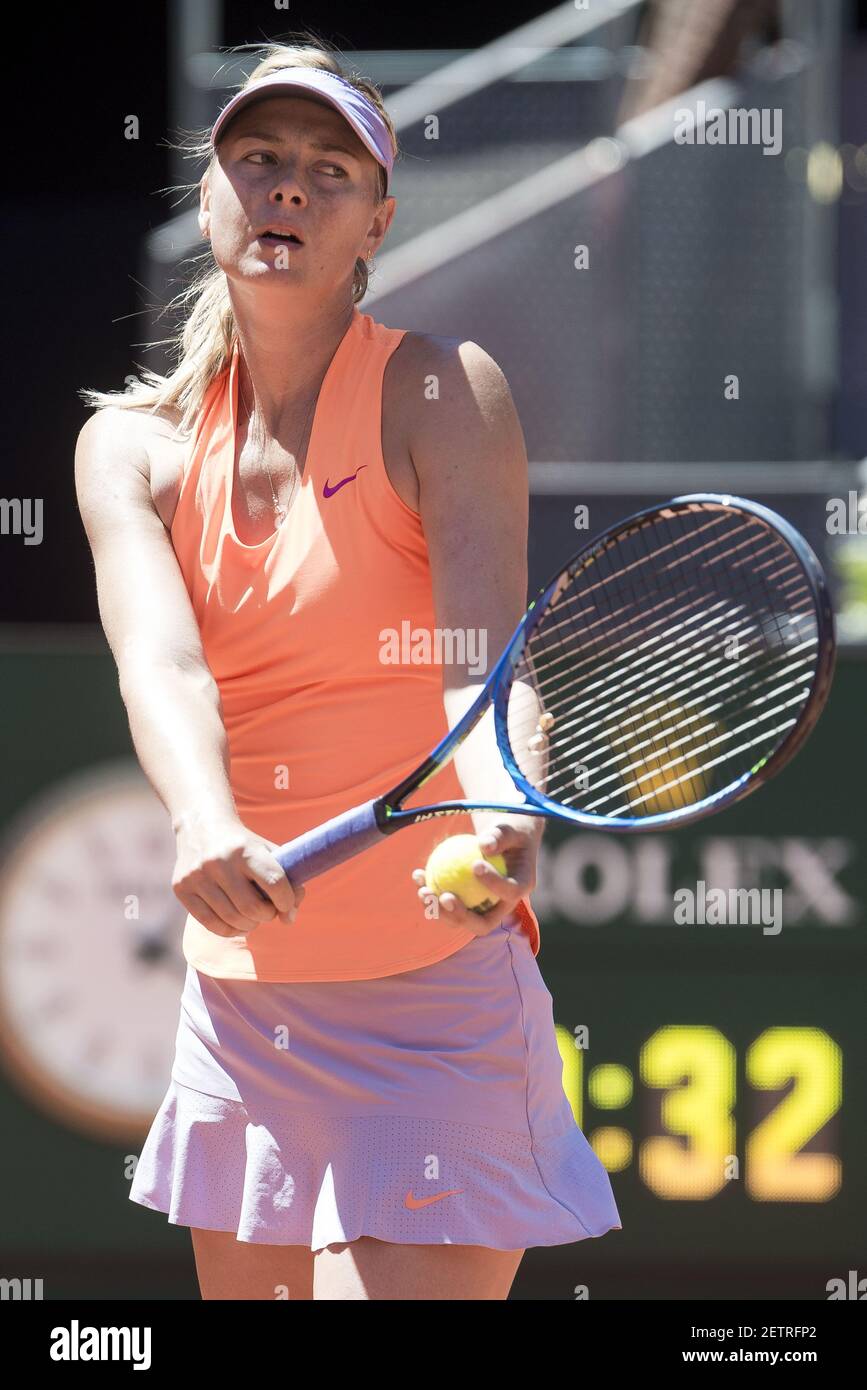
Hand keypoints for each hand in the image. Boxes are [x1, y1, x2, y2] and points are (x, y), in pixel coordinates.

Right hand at [172, 815, 304, 937]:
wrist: (201, 826)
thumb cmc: (243, 845)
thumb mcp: (268, 852)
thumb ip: (287, 882)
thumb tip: (289, 918)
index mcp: (245, 849)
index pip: (274, 883)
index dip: (286, 901)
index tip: (286, 904)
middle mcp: (218, 861)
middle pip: (252, 907)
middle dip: (267, 915)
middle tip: (268, 912)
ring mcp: (197, 875)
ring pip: (231, 918)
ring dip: (249, 925)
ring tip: (253, 918)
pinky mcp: (181, 888)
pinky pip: (210, 923)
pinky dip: (229, 930)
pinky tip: (236, 924)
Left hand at [411, 819, 538, 937]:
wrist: (504, 840)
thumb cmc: (509, 831)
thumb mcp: (510, 827)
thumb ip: (500, 835)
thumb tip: (484, 844)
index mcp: (522, 886)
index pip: (510, 893)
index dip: (494, 884)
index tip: (475, 865)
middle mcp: (503, 906)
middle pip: (483, 924)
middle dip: (461, 916)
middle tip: (444, 897)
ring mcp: (483, 909)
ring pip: (459, 919)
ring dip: (438, 910)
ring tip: (423, 891)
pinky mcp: (466, 905)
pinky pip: (446, 903)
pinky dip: (431, 891)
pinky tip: (417, 874)